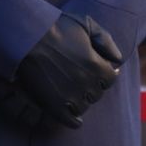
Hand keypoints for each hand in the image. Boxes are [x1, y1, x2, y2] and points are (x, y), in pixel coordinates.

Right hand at [7, 13, 122, 128]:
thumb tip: (118, 61)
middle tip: (80, 78)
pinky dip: (74, 120)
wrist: (27, 37)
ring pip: (84, 106)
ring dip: (81, 100)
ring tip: (73, 91)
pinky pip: (71, 121)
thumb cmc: (56, 27)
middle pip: (97, 93)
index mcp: (96, 65)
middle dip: (92, 86)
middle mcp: (86, 83)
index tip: (96, 70)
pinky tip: (72, 114)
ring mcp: (70, 96)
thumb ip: (107, 41)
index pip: (110, 79)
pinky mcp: (54, 106)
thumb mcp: (86, 24)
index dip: (103, 73)